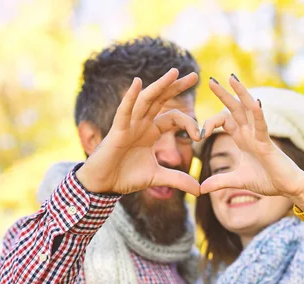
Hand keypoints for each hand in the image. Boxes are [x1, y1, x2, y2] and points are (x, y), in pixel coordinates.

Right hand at [76, 69, 201, 195]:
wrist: (103, 185)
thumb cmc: (125, 177)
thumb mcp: (157, 177)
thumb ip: (178, 180)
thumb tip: (200, 190)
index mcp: (151, 132)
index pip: (174, 119)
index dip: (189, 124)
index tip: (200, 136)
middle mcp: (141, 124)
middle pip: (161, 100)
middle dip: (177, 87)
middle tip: (194, 75)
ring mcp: (129, 125)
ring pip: (146, 101)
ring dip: (160, 85)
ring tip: (174, 72)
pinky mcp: (117, 131)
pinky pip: (124, 112)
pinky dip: (130, 97)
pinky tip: (137, 83)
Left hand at [200, 76, 303, 209]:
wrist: (287, 188)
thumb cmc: (267, 180)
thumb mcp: (237, 181)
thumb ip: (219, 182)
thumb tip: (200, 188)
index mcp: (242, 138)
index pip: (224, 120)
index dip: (210, 123)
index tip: (199, 134)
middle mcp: (250, 133)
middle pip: (235, 108)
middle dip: (223, 94)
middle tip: (210, 80)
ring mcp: (259, 136)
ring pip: (249, 110)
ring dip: (241, 93)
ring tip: (232, 78)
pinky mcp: (268, 143)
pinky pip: (262, 126)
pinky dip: (258, 114)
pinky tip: (254, 102)